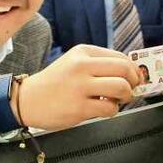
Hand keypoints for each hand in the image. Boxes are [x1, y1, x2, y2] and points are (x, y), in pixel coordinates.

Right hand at [12, 45, 141, 130]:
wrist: (27, 100)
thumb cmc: (56, 83)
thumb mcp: (75, 63)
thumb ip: (100, 65)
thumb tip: (132, 73)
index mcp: (83, 52)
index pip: (121, 57)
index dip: (133, 70)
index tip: (134, 79)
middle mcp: (82, 66)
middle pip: (125, 70)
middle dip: (134, 82)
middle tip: (130, 90)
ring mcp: (80, 87)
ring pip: (121, 88)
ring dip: (126, 96)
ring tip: (117, 100)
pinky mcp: (79, 107)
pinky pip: (110, 108)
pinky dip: (112, 110)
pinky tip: (103, 109)